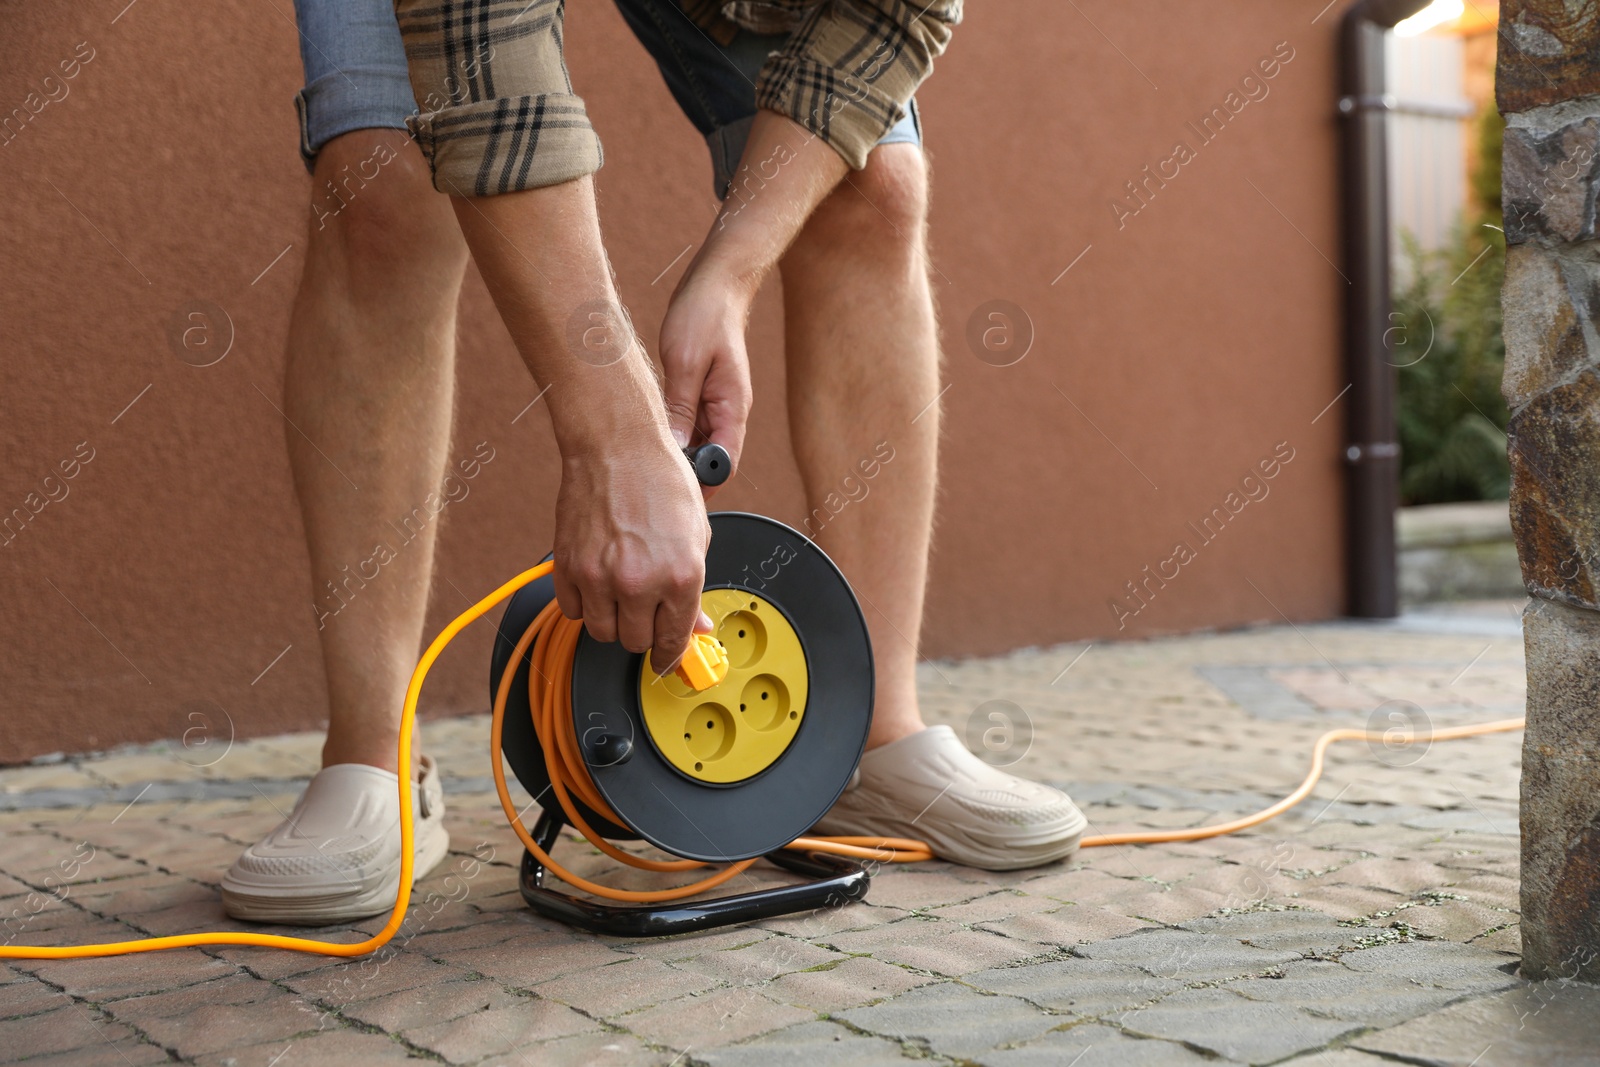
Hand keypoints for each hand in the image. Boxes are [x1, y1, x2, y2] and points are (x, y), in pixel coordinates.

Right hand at [552, 431, 712, 670]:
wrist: (618, 446)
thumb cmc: (660, 479)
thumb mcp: (697, 536)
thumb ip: (694, 587)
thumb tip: (696, 626)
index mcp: (681, 576)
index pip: (674, 641)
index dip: (671, 654)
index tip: (668, 657)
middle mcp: (639, 582)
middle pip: (636, 642)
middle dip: (644, 631)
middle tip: (646, 610)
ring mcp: (599, 577)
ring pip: (602, 632)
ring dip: (613, 621)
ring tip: (621, 594)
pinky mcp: (568, 567)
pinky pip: (573, 610)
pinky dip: (585, 604)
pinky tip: (597, 582)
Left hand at [658, 271, 753, 498]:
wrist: (714, 287)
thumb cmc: (704, 316)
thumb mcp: (686, 361)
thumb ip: (681, 406)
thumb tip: (675, 448)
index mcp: (733, 407)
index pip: (725, 463)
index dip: (703, 484)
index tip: (675, 496)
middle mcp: (727, 412)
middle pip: (709, 460)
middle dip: (684, 475)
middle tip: (648, 485)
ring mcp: (713, 405)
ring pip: (695, 444)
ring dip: (674, 455)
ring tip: (641, 463)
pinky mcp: (698, 395)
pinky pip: (686, 425)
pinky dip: (669, 434)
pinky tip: (646, 435)